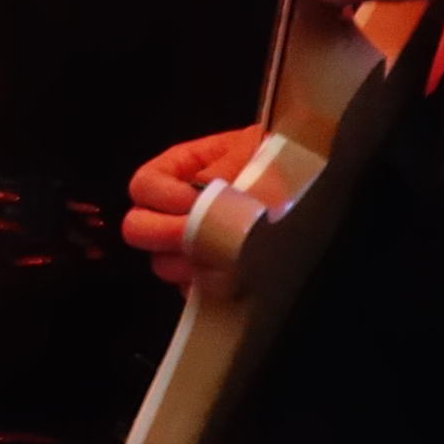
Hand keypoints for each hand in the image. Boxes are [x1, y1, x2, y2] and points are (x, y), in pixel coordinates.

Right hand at [120, 126, 261, 286]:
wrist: (306, 192)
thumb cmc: (277, 165)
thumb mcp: (248, 154)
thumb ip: (218, 175)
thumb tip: (195, 206)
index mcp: (179, 170)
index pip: (143, 186)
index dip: (163, 197)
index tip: (194, 202)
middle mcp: (175, 209)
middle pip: (137, 228)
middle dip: (166, 234)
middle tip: (198, 237)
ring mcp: (188, 244)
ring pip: (163, 264)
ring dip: (190, 262)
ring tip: (223, 255)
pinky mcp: (206, 274)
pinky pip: (190, 289)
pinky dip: (209, 285)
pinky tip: (234, 275)